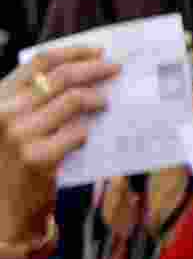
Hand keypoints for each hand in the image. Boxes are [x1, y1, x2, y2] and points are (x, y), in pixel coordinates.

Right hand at [0, 47, 117, 241]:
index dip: (73, 52)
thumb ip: (34, 98)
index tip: (98, 51)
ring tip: (105, 102)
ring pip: (73, 100)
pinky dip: (87, 131)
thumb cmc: (12, 162)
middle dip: (95, 69)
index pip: (39, 61)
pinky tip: (89, 135)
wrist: (2, 207)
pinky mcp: (37, 157)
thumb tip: (85, 70)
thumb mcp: (13, 122)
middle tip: (115, 69)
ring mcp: (19, 134)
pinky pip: (77, 132)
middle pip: (61, 76)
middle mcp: (4, 112)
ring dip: (97, 99)